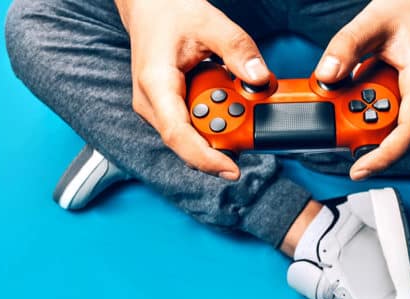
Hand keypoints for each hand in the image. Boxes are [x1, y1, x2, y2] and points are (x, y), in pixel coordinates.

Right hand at [115, 0, 270, 180]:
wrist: (149, 7)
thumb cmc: (171, 13)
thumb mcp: (211, 24)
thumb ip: (238, 50)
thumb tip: (259, 80)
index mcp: (156, 85)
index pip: (178, 135)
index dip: (205, 159)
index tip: (232, 170)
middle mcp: (152, 104)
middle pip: (190, 141)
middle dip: (223, 136)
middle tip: (249, 115)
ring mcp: (159, 109)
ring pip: (194, 135)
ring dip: (221, 122)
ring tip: (231, 90)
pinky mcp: (169, 109)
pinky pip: (195, 124)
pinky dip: (216, 115)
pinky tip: (224, 92)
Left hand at [314, 0, 409, 179]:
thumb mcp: (371, 21)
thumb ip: (345, 48)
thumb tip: (326, 77)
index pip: (409, 132)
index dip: (384, 157)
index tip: (359, 170)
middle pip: (395, 134)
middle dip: (362, 128)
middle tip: (337, 106)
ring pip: (391, 126)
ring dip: (365, 114)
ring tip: (354, 81)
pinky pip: (391, 115)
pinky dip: (370, 106)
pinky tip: (361, 83)